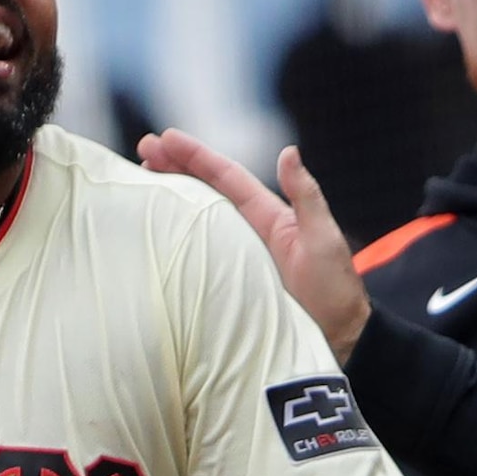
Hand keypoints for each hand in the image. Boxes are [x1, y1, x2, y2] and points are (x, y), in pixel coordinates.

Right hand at [137, 133, 368, 359]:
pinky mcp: (227, 281)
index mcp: (268, 214)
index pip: (226, 177)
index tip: (167, 138)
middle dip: (174, 167)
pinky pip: (196, 252)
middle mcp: (248, 229)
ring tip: (139, 180)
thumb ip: (306, 195)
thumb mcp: (323, 237)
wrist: (336, 337)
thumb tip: (288, 151)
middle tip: (142, 150)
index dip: (196, 156)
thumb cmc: (335, 289)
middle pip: (204, 190)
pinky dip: (175, 236)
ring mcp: (235, 254)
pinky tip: (153, 231)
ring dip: (170, 196)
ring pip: (196, 216)